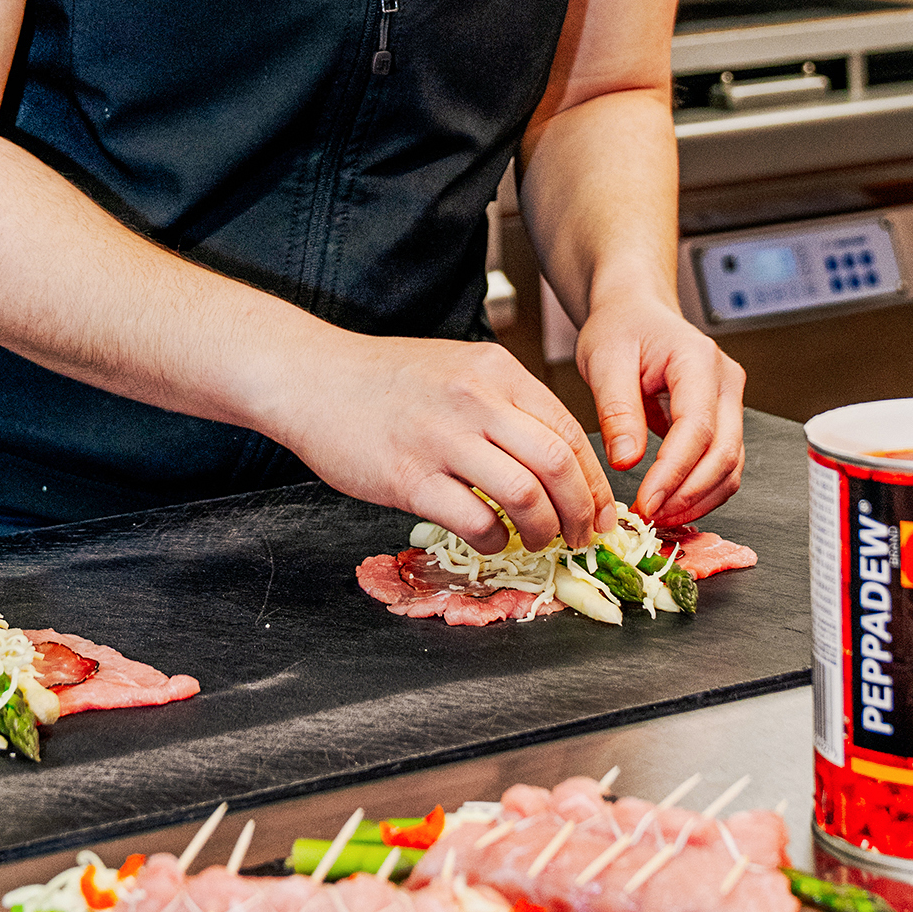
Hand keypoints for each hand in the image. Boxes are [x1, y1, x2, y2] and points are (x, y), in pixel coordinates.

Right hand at [277, 330, 615, 554]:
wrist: (311, 378)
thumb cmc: (386, 379)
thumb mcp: (458, 369)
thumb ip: (505, 404)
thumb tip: (557, 458)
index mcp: (496, 371)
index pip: (570, 430)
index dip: (594, 480)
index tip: (601, 510)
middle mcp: (476, 400)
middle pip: (558, 463)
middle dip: (582, 511)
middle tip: (582, 536)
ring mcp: (442, 438)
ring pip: (524, 494)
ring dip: (542, 529)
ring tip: (539, 541)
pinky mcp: (408, 477)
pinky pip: (474, 519)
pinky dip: (495, 539)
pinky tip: (493, 540)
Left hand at [575, 291, 744, 528]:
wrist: (635, 312)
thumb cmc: (621, 327)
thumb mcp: (604, 360)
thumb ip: (617, 410)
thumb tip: (626, 461)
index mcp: (698, 359)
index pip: (697, 427)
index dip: (674, 471)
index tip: (646, 501)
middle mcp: (724, 382)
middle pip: (725, 452)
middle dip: (689, 493)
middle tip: (651, 516)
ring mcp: (728, 402)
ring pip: (731, 466)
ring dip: (699, 499)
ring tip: (659, 516)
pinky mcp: (722, 420)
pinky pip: (722, 465)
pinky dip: (701, 491)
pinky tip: (672, 504)